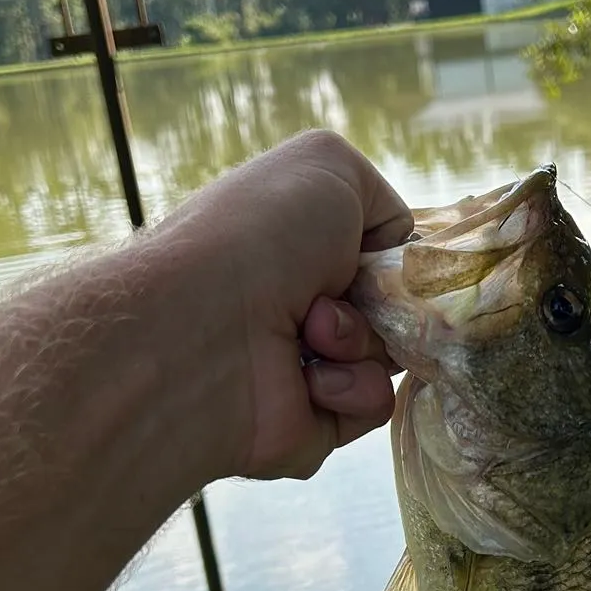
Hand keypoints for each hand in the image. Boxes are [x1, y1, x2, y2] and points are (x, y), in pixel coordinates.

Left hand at [151, 130, 411, 480]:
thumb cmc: (259, 235)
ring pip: (388, 357)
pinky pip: (373, 406)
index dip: (389, 256)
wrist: (200, 330)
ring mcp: (304, 366)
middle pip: (390, 308)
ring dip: (360, 341)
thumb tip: (391, 249)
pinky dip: (352, 388)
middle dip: (379, 299)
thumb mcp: (328, 167)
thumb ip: (379, 196)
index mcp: (295, 247)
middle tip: (336, 292)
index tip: (376, 252)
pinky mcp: (313, 423)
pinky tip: (308, 380)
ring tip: (309, 335)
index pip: (377, 254)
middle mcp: (295, 304)